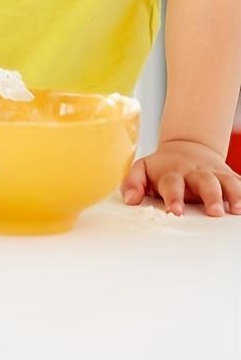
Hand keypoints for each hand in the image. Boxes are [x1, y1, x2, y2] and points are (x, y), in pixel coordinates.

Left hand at [121, 139, 240, 216]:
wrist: (187, 147)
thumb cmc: (163, 168)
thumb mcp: (143, 170)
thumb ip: (133, 183)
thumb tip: (130, 200)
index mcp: (172, 173)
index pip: (172, 184)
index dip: (174, 197)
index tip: (176, 210)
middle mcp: (195, 173)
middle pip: (204, 182)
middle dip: (210, 196)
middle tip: (214, 212)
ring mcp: (214, 174)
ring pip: (226, 182)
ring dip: (233, 194)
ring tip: (235, 209)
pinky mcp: (229, 177)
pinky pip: (240, 183)